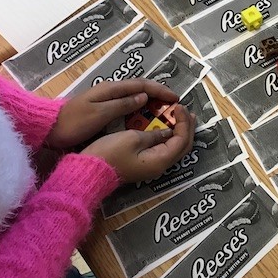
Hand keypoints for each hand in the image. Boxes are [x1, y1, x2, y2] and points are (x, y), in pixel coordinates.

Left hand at [48, 79, 179, 148]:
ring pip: (134, 97)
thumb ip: (122, 104)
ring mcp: (106, 100)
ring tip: (163, 112)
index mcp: (111, 89)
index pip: (142, 85)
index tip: (175, 99)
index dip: (160, 90)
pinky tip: (143, 118)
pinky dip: (139, 109)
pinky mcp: (102, 110)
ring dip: (150, 102)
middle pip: (140, 89)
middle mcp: (110, 91)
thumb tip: (144, 97)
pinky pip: (127, 106)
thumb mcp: (100, 114)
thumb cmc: (74, 122)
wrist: (49, 130)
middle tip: (173, 106)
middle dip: (158, 95)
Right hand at [81, 104, 196, 182]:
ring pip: (175, 149)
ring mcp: (153, 167)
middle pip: (182, 146)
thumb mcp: (132, 138)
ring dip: (179, 132)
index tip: (180, 106)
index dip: (183, 122)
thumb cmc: (110, 153)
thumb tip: (168, 131)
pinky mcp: (145, 165)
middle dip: (187, 127)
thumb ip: (154, 134)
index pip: (181, 140)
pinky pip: (164, 150)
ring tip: (180, 117)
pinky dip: (169, 138)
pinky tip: (166, 128)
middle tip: (187, 111)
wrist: (90, 171)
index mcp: (160, 160)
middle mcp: (161, 166)